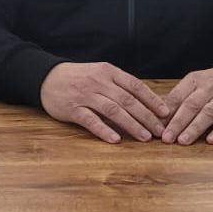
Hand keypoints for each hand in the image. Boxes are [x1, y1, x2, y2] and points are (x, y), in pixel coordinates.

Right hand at [38, 62, 168, 142]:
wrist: (47, 78)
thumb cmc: (78, 78)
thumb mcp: (100, 73)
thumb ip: (119, 85)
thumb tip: (146, 101)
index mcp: (108, 72)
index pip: (135, 86)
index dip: (152, 100)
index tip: (165, 113)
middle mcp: (98, 82)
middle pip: (127, 100)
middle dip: (146, 116)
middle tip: (160, 131)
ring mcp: (85, 95)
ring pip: (113, 110)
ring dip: (131, 124)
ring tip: (145, 137)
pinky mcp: (72, 109)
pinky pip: (91, 120)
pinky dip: (104, 130)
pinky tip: (116, 140)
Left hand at [160, 65, 212, 144]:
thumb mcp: (195, 83)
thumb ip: (179, 99)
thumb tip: (160, 119)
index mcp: (195, 80)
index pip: (177, 96)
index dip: (166, 112)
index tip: (156, 126)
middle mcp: (210, 88)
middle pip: (191, 105)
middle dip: (177, 123)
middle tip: (166, 138)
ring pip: (208, 113)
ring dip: (195, 128)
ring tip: (183, 141)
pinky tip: (210, 141)